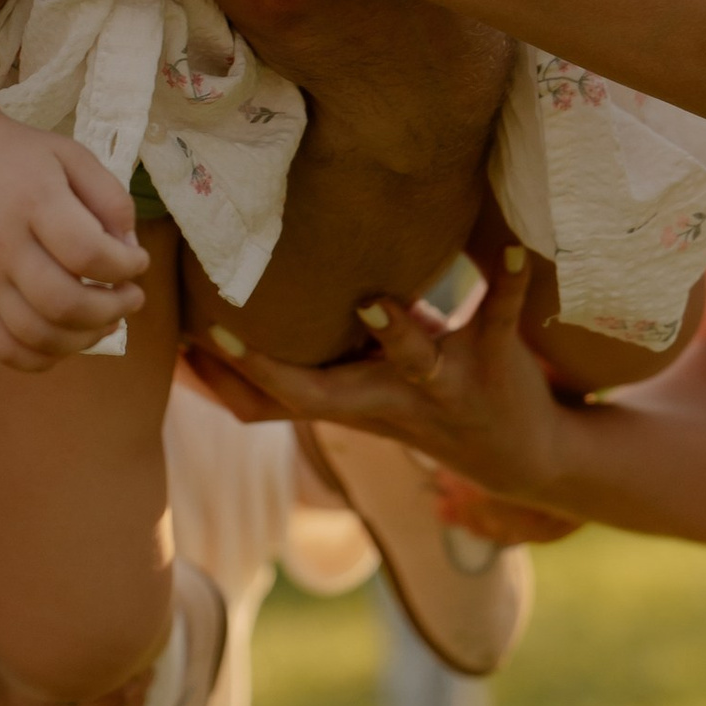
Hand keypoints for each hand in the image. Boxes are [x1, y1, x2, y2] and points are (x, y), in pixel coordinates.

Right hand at [0, 112, 148, 370]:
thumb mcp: (71, 154)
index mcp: (33, 200)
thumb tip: (129, 249)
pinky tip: (65, 339)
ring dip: (84, 339)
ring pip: (36, 335)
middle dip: (112, 309)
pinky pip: (2, 348)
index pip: (87, 253)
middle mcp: (2, 244)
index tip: (138, 260)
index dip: (126, 267)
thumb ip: (110, 197)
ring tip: (106, 320)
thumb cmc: (19, 158)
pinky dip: (40, 358)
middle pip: (63, 303)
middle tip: (131, 298)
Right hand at [186, 256, 583, 520]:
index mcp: (355, 397)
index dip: (231, 374)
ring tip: (373, 300)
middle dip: (273, 371)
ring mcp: (441, 385)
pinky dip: (506, 285)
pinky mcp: (494, 365)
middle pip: (321, 395)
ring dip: (392, 331)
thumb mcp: (370, 385)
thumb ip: (322, 357)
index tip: (182, 337)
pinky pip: (498, 321)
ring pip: (410, 361)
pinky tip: (515, 250)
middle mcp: (389, 397)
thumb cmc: (429, 395)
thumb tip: (267, 305)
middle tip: (228, 335)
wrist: (523, 455)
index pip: (279, 395)